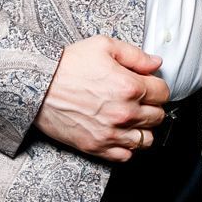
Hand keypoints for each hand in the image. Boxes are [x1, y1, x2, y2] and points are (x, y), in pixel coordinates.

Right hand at [33, 36, 168, 161]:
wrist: (37, 85)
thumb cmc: (67, 64)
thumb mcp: (103, 46)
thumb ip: (135, 55)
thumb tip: (155, 63)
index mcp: (129, 86)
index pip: (163, 92)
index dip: (157, 86)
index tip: (149, 84)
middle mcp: (124, 113)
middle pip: (158, 116)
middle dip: (153, 106)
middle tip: (140, 99)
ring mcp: (111, 133)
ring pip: (146, 140)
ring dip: (143, 128)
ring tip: (133, 118)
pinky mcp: (96, 147)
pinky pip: (126, 156)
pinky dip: (128, 146)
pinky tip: (120, 133)